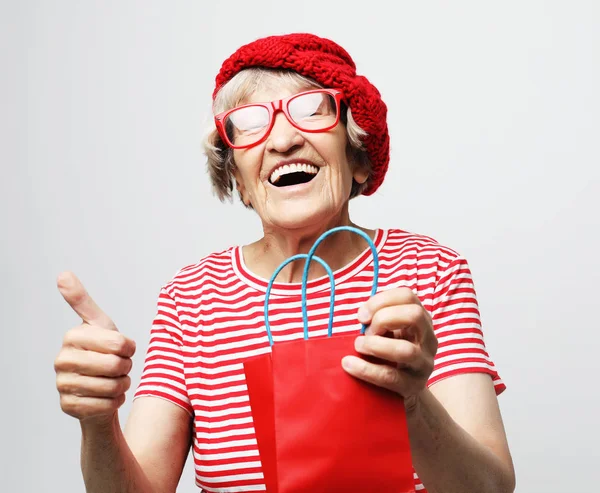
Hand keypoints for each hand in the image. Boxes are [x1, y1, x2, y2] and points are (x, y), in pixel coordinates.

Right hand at [54, 272, 135, 423]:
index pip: (119, 344)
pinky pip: (108, 404)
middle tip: (120, 366)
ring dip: (122, 384)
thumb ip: (82, 301)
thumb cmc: (101, 351)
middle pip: (116, 365)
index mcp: (72, 337)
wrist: (96, 387)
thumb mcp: (98, 324)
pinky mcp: (69, 406)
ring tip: (114, 380)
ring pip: (113, 386)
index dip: (129, 348)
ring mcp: (63, 385)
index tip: (122, 348)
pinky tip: (108, 395)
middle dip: (126, 367)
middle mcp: (62, 360)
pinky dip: (116, 401)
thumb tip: (63, 274)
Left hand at [342, 288, 437, 408]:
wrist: (403, 390)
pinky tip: (349, 365)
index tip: (362, 315)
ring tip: (358, 346)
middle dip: (384, 319)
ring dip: (376, 345)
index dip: (381, 300)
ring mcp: (424, 363)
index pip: (408, 296)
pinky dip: (367, 370)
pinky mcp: (414, 386)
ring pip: (406, 350)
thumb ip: (378, 319)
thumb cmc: (389, 353)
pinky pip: (391, 377)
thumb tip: (363, 316)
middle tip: (366, 331)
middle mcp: (428, 339)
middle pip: (414, 315)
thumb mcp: (388, 331)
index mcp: (421, 320)